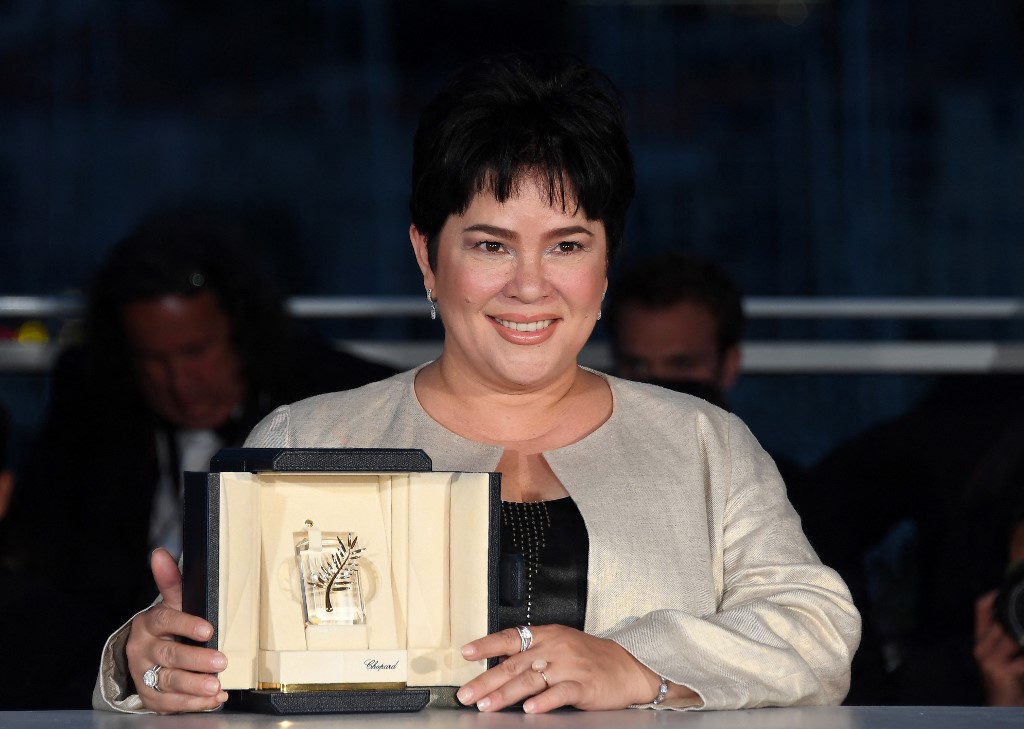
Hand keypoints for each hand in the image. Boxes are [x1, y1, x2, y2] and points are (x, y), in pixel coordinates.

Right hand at [125, 548, 229, 713]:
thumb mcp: (170, 604)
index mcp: (149, 625)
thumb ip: (170, 581)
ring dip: (195, 686)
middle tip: (221, 661)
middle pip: (170, 656)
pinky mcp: (151, 698)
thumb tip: (160, 554)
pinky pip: (171, 703)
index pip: (166, 622)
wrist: (143, 656)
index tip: (208, 630)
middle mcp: (143, 651)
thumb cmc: (165, 627)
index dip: (186, 625)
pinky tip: (214, 698)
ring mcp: (145, 676)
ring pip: (169, 682)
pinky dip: (194, 703)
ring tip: (216, 686)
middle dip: (197, 661)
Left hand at [456, 624, 692, 712]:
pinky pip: (560, 693)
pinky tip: (530, 710)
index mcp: (547, 635)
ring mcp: (569, 667)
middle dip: (486, 680)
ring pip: (531, 679)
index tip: (466, 653)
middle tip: (466, 694)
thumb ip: (532, 651)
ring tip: (487, 706)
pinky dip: (544, 702)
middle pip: (514, 664)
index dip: (486, 644)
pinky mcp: (583, 685)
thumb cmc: (591, 657)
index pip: (510, 636)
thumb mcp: (560, 644)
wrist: (628, 666)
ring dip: (505, 694)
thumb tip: (498, 662)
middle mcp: (555, 648)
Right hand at [973, 591, 1023, 706]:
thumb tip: (1020, 626)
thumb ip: (1009, 640)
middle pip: (1001, 620)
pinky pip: (1021, 657)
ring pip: (1013, 637)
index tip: (1008, 590)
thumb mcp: (1002, 657)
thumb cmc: (1008, 683)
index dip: (995, 595)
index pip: (982, 608)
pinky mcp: (999, 671)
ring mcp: (988, 659)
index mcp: (981, 640)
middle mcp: (981, 647)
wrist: (1001, 709)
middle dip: (1020, 617)